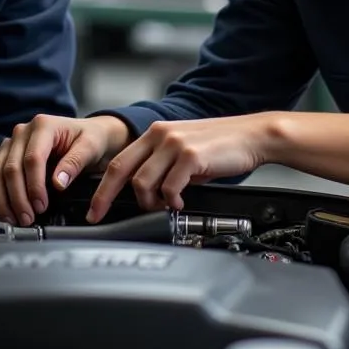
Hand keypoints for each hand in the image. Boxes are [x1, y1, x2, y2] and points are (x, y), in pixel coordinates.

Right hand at [0, 114, 131, 223]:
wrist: (89, 133)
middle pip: (11, 168)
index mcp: (43, 125)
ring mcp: (12, 143)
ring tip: (14, 220)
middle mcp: (23, 132)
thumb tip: (58, 183)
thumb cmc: (90, 139)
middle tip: (27, 219)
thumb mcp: (90, 147)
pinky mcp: (6, 155)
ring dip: (2, 200)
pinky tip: (2, 212)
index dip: (34, 186)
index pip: (32, 159)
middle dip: (18, 198)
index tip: (41, 206)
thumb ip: (74, 162)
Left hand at [86, 113, 280, 222]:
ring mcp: (175, 144)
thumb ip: (162, 166)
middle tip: (101, 216)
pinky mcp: (191, 156)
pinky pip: (170, 188)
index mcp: (155, 133)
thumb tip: (145, 193)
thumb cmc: (221, 146)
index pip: (118, 162)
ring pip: (143, 182)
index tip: (94, 208)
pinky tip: (181, 203)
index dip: (102, 188)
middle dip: (105, 198)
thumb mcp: (183, 152)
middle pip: (120, 170)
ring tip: (164, 206)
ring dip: (150, 202)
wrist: (253, 136)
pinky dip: (172, 201)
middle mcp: (160, 134)